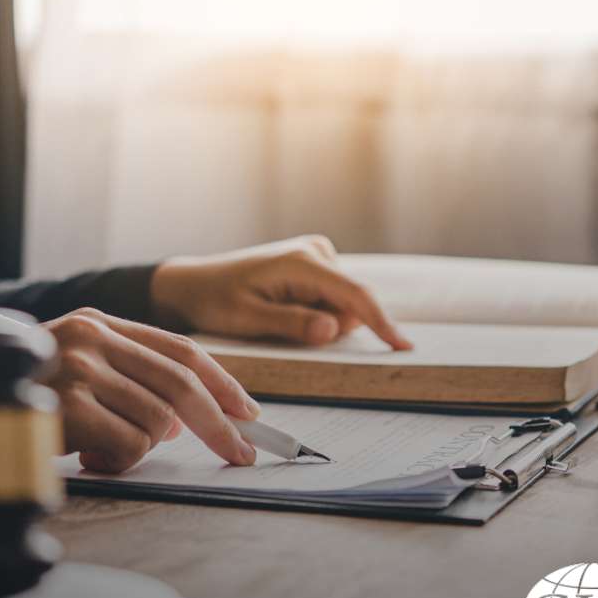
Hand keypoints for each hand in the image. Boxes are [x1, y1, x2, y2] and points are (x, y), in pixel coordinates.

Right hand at [44, 308, 260, 472]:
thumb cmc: (23, 395)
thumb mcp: (76, 369)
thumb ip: (127, 379)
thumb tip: (183, 419)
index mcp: (99, 322)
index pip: (180, 350)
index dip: (223, 382)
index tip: (248, 411)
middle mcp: (91, 336)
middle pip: (182, 383)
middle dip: (221, 423)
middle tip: (243, 452)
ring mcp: (78, 368)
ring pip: (157, 421)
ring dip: (141, 449)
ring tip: (103, 449)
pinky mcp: (68, 404)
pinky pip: (129, 444)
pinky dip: (119, 461)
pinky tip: (86, 457)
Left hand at [150, 235, 411, 349]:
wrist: (193, 284)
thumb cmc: (215, 300)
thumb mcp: (247, 319)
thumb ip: (293, 324)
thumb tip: (333, 329)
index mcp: (302, 262)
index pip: (355, 296)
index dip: (382, 323)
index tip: (403, 347)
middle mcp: (316, 251)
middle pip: (350, 304)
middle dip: (329, 326)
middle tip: (283, 328)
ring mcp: (317, 255)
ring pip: (342, 304)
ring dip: (321, 321)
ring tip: (278, 316)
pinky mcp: (315, 264)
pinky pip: (332, 299)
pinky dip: (316, 313)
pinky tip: (285, 309)